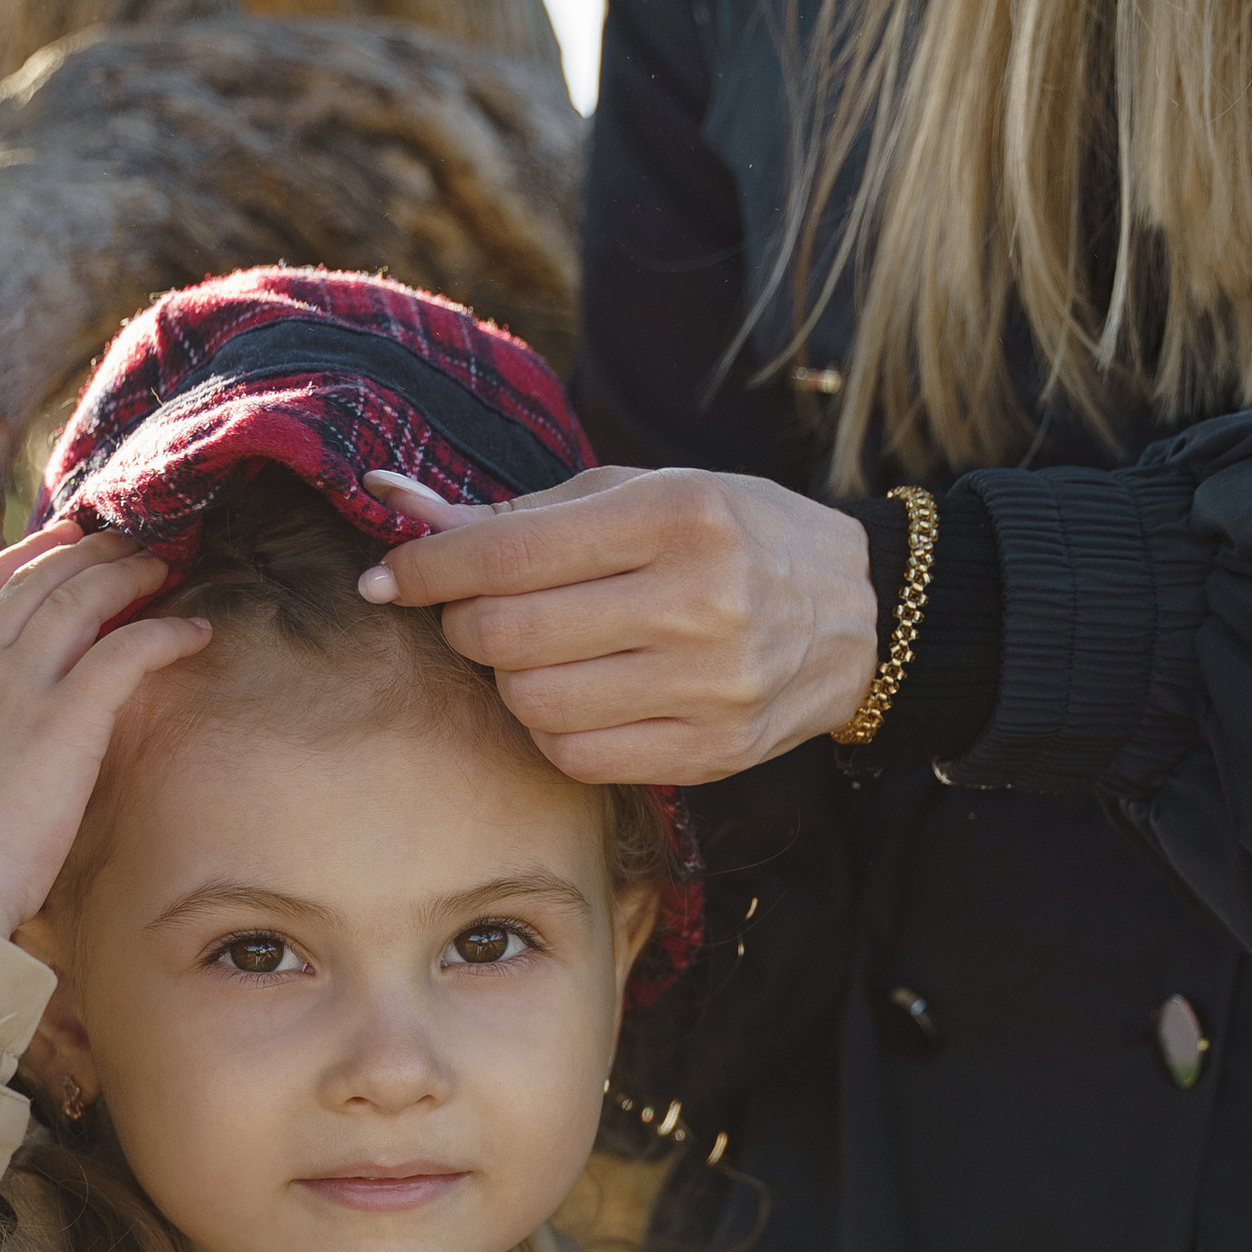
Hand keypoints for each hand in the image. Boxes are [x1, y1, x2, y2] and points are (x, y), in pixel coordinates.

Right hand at [0, 520, 210, 934]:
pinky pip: (126, 652)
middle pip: (36, 581)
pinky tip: (195, 633)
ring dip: (125, 575)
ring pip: (79, 600)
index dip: (22, 557)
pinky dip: (164, 634)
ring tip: (162, 565)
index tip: (57, 538)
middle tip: (125, 540)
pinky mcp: (67, 717)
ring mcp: (20, 687)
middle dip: (84, 552)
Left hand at [355, 465, 877, 784]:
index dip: (427, 567)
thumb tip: (395, 505)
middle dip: (465, 624)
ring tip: (537, 654)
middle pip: (508, 634)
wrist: (859, 614)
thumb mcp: (642, 494)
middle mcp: (699, 601)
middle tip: (476, 613)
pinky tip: (575, 696)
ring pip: (534, 703)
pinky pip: (577, 757)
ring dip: (508, 681)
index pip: (508, 552)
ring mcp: (709, 686)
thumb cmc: (731, 536)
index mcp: (678, 516)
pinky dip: (552, 729)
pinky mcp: (712, 752)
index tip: (392, 576)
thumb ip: (522, 512)